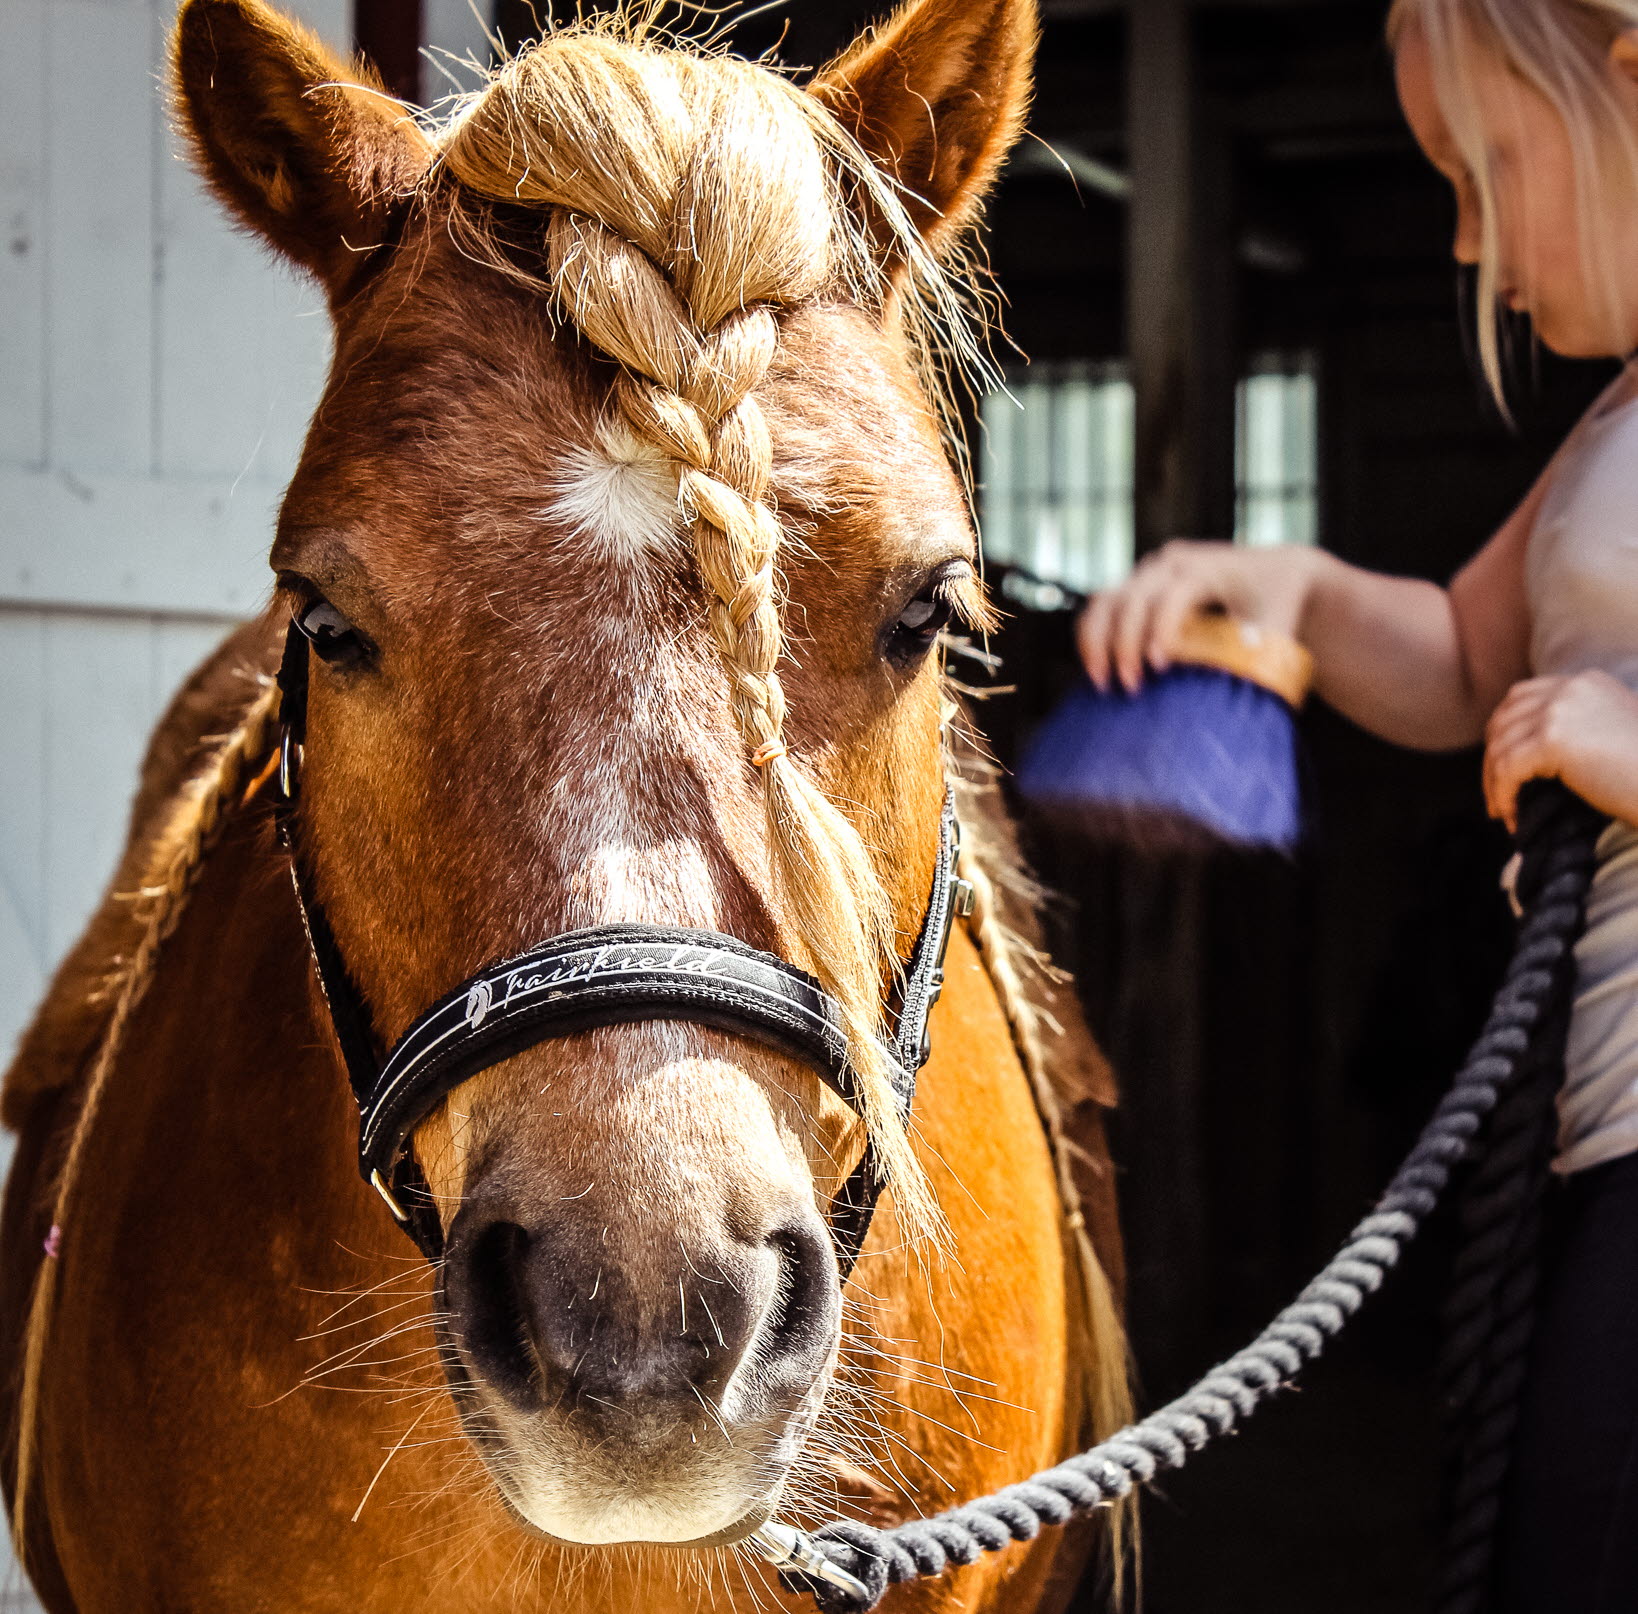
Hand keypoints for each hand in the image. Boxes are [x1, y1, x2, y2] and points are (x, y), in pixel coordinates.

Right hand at [1077, 540, 1322, 692]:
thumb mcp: (1277, 628)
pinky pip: (1101, 607)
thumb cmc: (1278, 604)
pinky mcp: (1136, 585)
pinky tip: (1097, 669)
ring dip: (1095, 641)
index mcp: (1205, 567)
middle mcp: (1170, 563)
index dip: (1161, 630)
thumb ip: (1257, 655)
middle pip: (1130, 598)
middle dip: (1123, 644)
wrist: (1273, 573)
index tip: (1160, 668)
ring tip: (1101, 682)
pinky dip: (1093, 637)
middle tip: (1129, 687)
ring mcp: (1148, 572)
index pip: (1172, 595)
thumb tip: (1235, 693)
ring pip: (1105, 600)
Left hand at [1484, 671, 1637, 830]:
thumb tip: (1528, 756)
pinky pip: (1507, 768)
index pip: (1522, 699)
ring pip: (1500, 746)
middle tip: (1495, 796)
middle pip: (1504, 719)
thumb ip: (1575, 730)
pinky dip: (1502, 794)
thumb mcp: (1609, 735)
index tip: (1502, 770)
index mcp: (1585, 682)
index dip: (1504, 735)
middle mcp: (1570, 688)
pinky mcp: (1554, 738)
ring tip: (1502, 812)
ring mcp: (1561, 709)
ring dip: (1494, 783)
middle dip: (1492, 758)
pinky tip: (1510, 816)